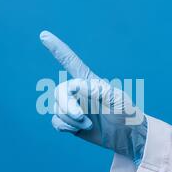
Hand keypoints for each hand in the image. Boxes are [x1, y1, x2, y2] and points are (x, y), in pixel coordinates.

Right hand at [40, 31, 146, 164]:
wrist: (127, 137)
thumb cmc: (126, 114)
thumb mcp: (118, 99)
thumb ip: (99, 90)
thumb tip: (77, 85)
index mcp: (90, 83)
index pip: (72, 63)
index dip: (58, 50)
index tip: (44, 35)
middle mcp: (79, 93)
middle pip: (59, 92)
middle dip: (67, 105)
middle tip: (81, 117)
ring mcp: (74, 108)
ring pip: (57, 109)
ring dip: (71, 120)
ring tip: (89, 125)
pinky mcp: (71, 123)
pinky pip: (56, 122)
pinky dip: (64, 126)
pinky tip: (77, 129)